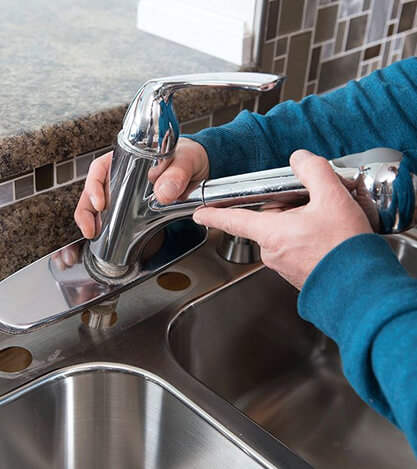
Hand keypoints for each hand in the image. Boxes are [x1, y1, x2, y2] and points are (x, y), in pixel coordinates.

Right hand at [74, 138, 208, 238]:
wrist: (202, 168)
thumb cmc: (190, 156)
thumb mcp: (187, 160)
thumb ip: (177, 173)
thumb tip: (163, 192)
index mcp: (130, 157)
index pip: (101, 167)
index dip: (94, 184)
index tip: (99, 202)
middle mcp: (124, 174)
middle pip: (95, 189)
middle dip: (86, 209)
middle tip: (90, 227)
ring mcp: (128, 191)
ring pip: (101, 204)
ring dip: (93, 220)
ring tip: (93, 234)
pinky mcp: (137, 206)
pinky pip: (118, 216)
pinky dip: (110, 227)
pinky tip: (107, 236)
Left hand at [192, 150, 372, 289]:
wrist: (362, 289)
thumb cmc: (345, 250)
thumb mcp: (333, 199)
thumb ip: (313, 171)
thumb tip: (300, 159)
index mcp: (271, 233)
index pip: (233, 219)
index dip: (214, 214)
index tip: (200, 213)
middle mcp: (272, 252)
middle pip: (268, 220)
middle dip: (287, 208)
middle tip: (314, 206)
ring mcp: (284, 266)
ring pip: (283, 233)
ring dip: (300, 223)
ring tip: (326, 225)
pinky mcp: (297, 274)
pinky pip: (294, 247)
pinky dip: (306, 239)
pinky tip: (328, 239)